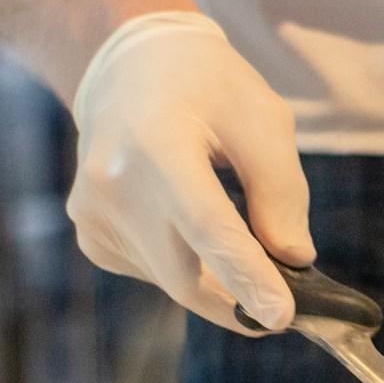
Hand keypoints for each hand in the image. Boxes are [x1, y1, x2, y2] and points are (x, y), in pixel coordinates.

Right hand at [67, 12, 312, 329]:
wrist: (128, 64)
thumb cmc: (207, 86)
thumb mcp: (263, 119)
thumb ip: (281, 191)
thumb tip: (293, 260)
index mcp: (157, 144)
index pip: (206, 227)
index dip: (247, 278)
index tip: (280, 318)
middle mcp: (112, 184)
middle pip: (187, 275)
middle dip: (241, 299)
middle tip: (287, 303)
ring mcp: (94, 213)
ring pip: (174, 281)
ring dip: (217, 280)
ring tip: (240, 239)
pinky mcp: (91, 233)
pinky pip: (154, 272)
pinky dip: (188, 265)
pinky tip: (191, 224)